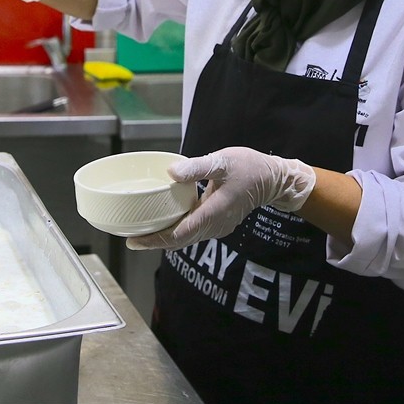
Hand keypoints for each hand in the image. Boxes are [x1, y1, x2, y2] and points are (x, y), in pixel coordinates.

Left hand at [126, 147, 315, 250]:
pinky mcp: (218, 223)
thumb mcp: (223, 161)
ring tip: (142, 233)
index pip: (178, 235)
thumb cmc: (248, 168)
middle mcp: (214, 226)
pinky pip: (193, 232)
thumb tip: (170, 172)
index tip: (134, 241)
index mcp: (212, 213)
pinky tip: (165, 222)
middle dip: (154, 242)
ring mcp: (217, 227)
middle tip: (130, 239)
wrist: (273, 179)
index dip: (154, 240)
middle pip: (179, 241)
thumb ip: (196, 167)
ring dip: (164, 238)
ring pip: (186, 239)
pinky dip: (176, 232)